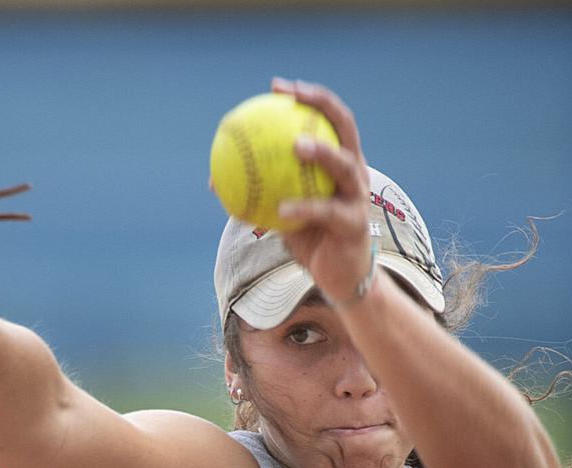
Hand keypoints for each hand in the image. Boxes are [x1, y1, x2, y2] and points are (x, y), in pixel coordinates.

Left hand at [272, 78, 373, 305]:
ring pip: (345, 167)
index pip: (329, 119)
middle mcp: (356, 173)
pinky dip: (304, 207)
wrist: (339, 276)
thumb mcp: (280, 210)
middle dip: (322, 105)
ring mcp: (359, 198)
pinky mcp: (355, 225)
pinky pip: (327, 212)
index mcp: (340, 162)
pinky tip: (281, 206)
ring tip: (298, 145)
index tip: (279, 86)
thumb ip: (257, 189)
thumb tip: (213, 178)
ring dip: (323, 153)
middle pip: (345, 129)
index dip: (309, 98)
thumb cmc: (309, 237)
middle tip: (293, 97)